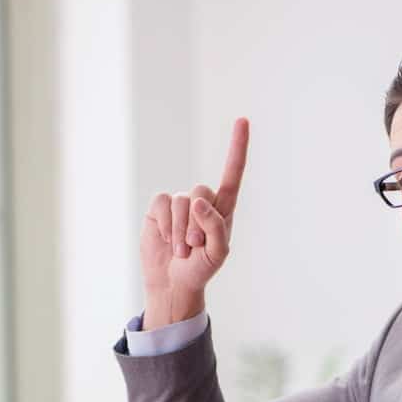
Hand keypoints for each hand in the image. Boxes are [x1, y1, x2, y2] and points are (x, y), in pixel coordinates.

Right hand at [140, 118, 249, 329]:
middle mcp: (201, 200)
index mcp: (223, 207)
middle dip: (197, 223)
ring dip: (181, 231)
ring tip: (182, 250)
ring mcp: (180, 203)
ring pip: (181, 202)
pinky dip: (166, 225)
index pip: (232, 173)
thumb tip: (198, 199)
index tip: (242, 120)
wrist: (173, 281)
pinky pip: (162, 204)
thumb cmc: (201, 267)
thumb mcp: (218, 252)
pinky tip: (166, 239)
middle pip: (201, 191)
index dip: (237, 147)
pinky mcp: (159, 208)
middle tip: (195, 246)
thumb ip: (215, 225)